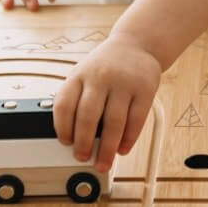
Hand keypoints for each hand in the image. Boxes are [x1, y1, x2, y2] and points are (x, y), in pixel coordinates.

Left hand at [52, 33, 160, 171]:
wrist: (137, 44)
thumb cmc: (106, 66)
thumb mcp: (84, 73)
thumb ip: (77, 99)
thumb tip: (72, 137)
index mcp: (80, 74)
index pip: (65, 104)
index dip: (62, 127)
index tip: (65, 142)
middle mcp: (100, 77)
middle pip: (88, 116)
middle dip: (83, 142)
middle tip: (82, 157)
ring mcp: (124, 83)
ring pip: (113, 122)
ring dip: (107, 148)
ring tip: (103, 162)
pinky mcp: (145, 90)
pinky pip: (136, 120)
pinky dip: (128, 139)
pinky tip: (122, 149)